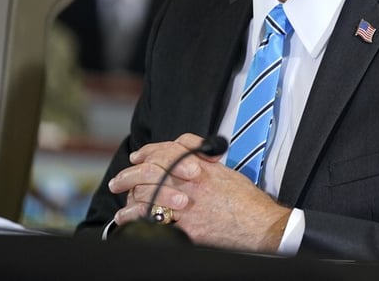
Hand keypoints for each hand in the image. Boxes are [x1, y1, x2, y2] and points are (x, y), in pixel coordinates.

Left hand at [108, 132, 290, 251]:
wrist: (260, 225)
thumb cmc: (247, 202)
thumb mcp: (226, 173)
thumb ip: (204, 164)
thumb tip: (187, 160)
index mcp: (202, 167)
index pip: (168, 150)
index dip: (149, 151)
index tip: (139, 157)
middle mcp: (191, 184)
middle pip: (151, 172)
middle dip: (129, 175)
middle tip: (119, 181)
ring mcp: (187, 206)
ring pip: (146, 195)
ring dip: (128, 197)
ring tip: (121, 202)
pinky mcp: (185, 227)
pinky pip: (151, 220)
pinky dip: (134, 219)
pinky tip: (127, 219)